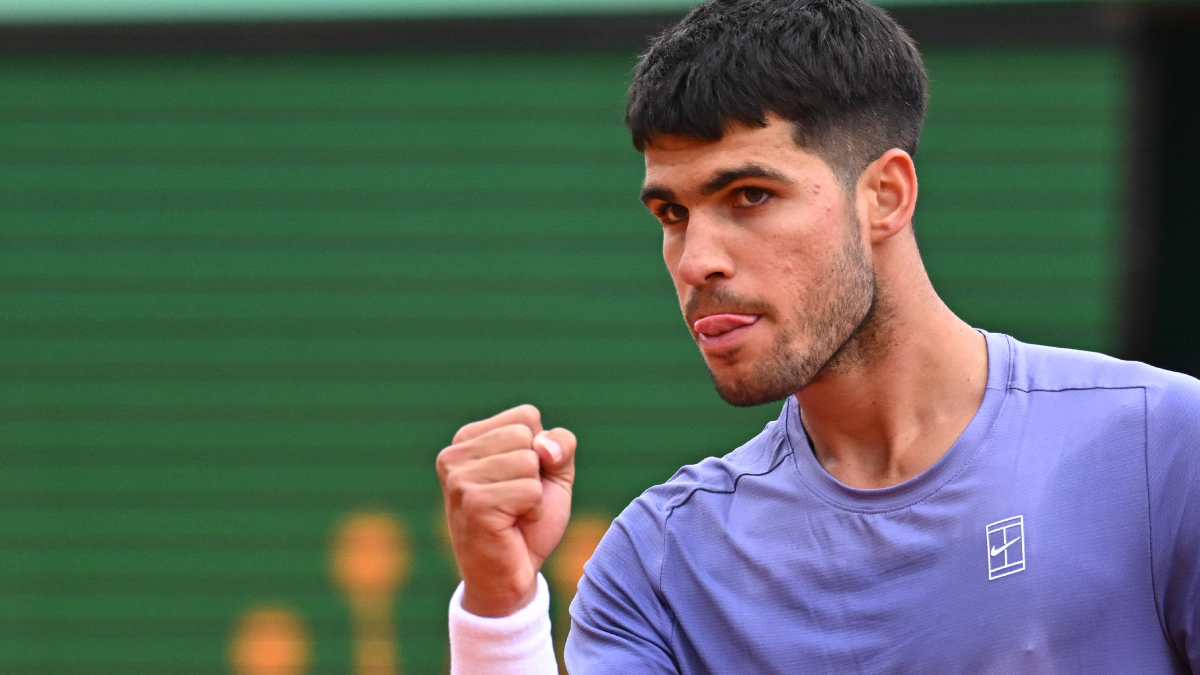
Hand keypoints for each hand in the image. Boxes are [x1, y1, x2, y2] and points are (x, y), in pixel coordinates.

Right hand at [436, 404, 576, 616]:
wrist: (510, 577)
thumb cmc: (527, 522)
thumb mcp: (552, 473)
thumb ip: (560, 444)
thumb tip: (543, 448)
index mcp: (467, 439)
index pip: (526, 416)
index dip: (540, 450)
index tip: (520, 480)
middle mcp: (453, 455)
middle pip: (527, 435)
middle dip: (537, 472)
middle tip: (517, 502)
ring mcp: (459, 479)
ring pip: (530, 461)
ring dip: (535, 494)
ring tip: (514, 514)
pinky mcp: (473, 503)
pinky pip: (530, 490)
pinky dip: (533, 510)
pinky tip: (513, 526)